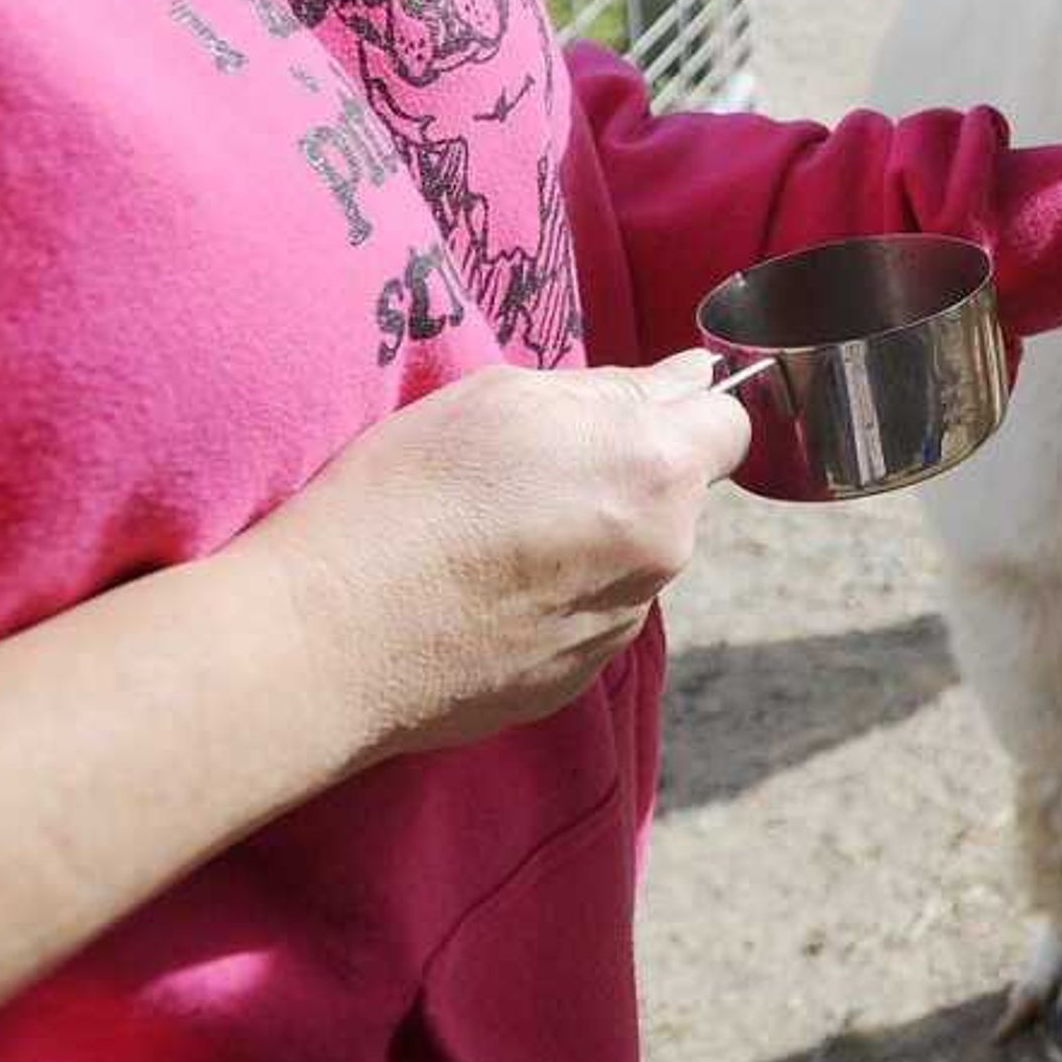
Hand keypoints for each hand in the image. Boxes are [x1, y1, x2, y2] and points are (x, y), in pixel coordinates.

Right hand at [232, 351, 755, 764]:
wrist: (330, 636)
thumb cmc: (408, 494)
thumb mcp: (507, 397)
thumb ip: (617, 390)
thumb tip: (690, 379)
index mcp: (655, 470)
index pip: (731, 425)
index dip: (689, 411)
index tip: (633, 413)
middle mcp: (660, 555)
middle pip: (677, 496)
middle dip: (626, 476)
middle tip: (526, 472)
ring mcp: (619, 628)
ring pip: (630, 559)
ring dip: (587, 541)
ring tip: (487, 538)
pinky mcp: (575, 682)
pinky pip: (587, 619)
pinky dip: (550, 601)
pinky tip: (477, 592)